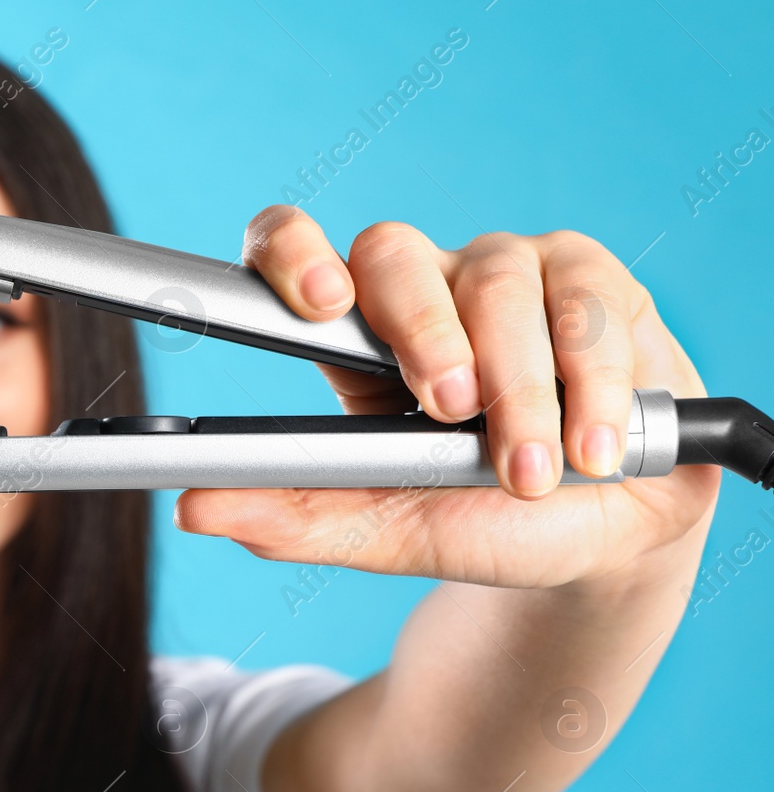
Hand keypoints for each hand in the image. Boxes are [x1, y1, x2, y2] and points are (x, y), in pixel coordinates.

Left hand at [174, 206, 719, 588]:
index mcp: (352, 335)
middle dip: (425, 331)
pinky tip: (594, 449)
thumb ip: (296, 519)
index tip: (316, 300)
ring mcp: (507, 272)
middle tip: (450, 409)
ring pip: (499, 286)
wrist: (601, 542)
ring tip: (530, 473)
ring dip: (521, 390)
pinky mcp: (592, 281)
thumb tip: (191, 510)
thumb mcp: (386, 530)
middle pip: (395, 255)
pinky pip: (587, 306)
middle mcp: (421, 285)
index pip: (295, 249)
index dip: (294, 254)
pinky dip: (591, 387)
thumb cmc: (482, 518)